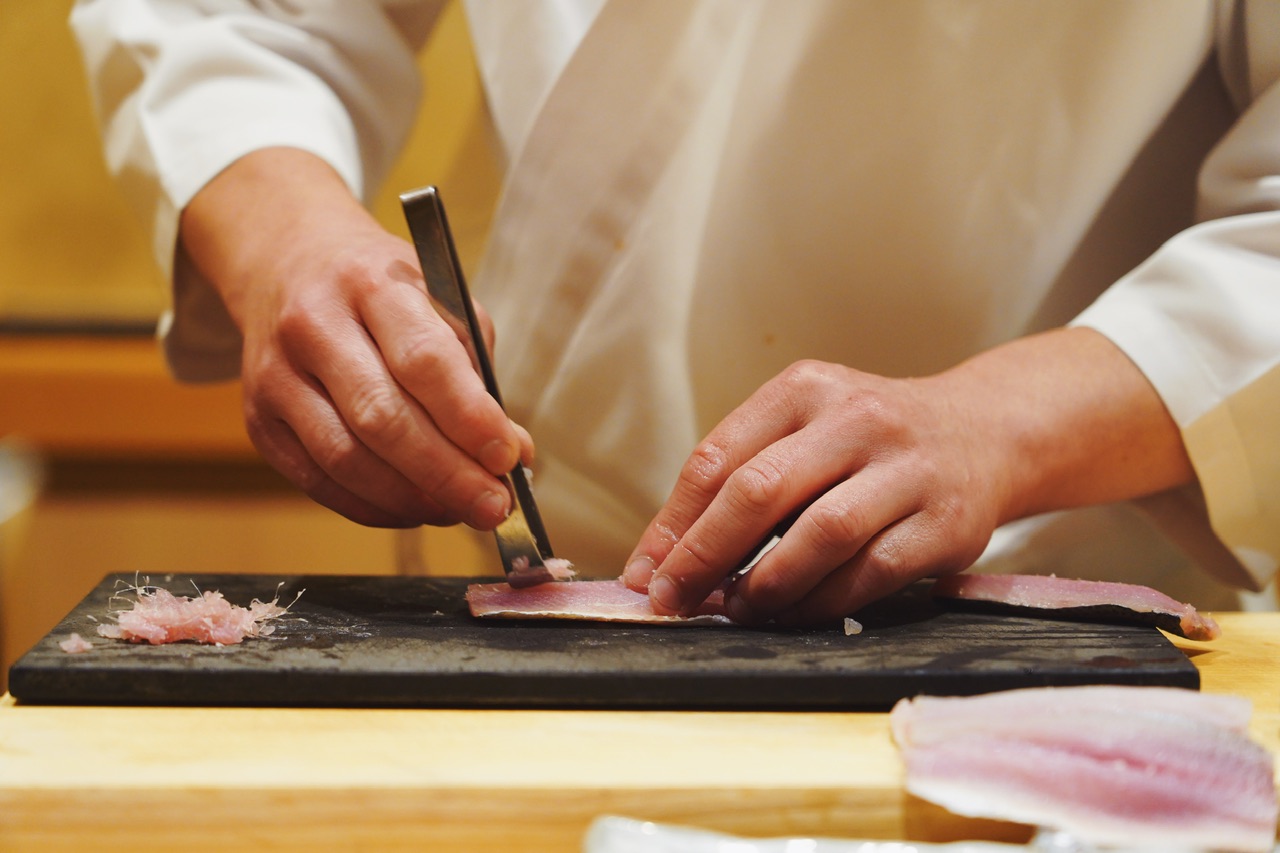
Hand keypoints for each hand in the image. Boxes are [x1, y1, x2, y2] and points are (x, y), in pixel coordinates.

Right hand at [181, 148, 529, 527]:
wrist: (286, 263)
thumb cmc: (380, 290)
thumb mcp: (437, 299)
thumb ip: (477, 374)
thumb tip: (515, 454)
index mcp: (371, 283)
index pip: (423, 360)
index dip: (469, 417)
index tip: (509, 457)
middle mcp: (313, 326)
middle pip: (382, 418)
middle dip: (447, 474)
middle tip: (494, 507)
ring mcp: (276, 375)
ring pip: (346, 458)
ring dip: (412, 498)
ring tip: (460, 511)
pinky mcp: (259, 420)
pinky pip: (319, 480)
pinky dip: (375, 506)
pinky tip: (415, 508)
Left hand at [623, 360, 1003, 624]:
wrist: (984, 433)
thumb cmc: (869, 443)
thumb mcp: (804, 429)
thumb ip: (740, 477)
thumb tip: (663, 559)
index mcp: (805, 389)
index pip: (717, 458)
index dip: (672, 525)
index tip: (644, 574)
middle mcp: (858, 419)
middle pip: (760, 490)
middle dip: (704, 556)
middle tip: (673, 600)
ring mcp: (908, 469)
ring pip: (821, 533)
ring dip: (766, 584)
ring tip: (737, 610)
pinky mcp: (946, 521)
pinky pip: (872, 571)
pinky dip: (823, 602)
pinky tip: (795, 614)